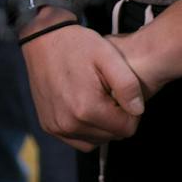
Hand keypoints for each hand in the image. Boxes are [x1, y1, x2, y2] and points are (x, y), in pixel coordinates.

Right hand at [21, 20, 146, 150]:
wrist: (43, 40)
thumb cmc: (77, 46)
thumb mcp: (109, 56)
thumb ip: (128, 85)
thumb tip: (138, 110)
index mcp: (86, 108)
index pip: (126, 129)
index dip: (131, 113)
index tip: (123, 95)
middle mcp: (69, 123)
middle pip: (111, 136)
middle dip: (116, 119)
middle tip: (109, 94)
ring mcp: (56, 127)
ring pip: (95, 141)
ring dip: (102, 127)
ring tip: (98, 100)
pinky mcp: (48, 126)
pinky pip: (77, 140)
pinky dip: (86, 129)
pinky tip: (85, 108)